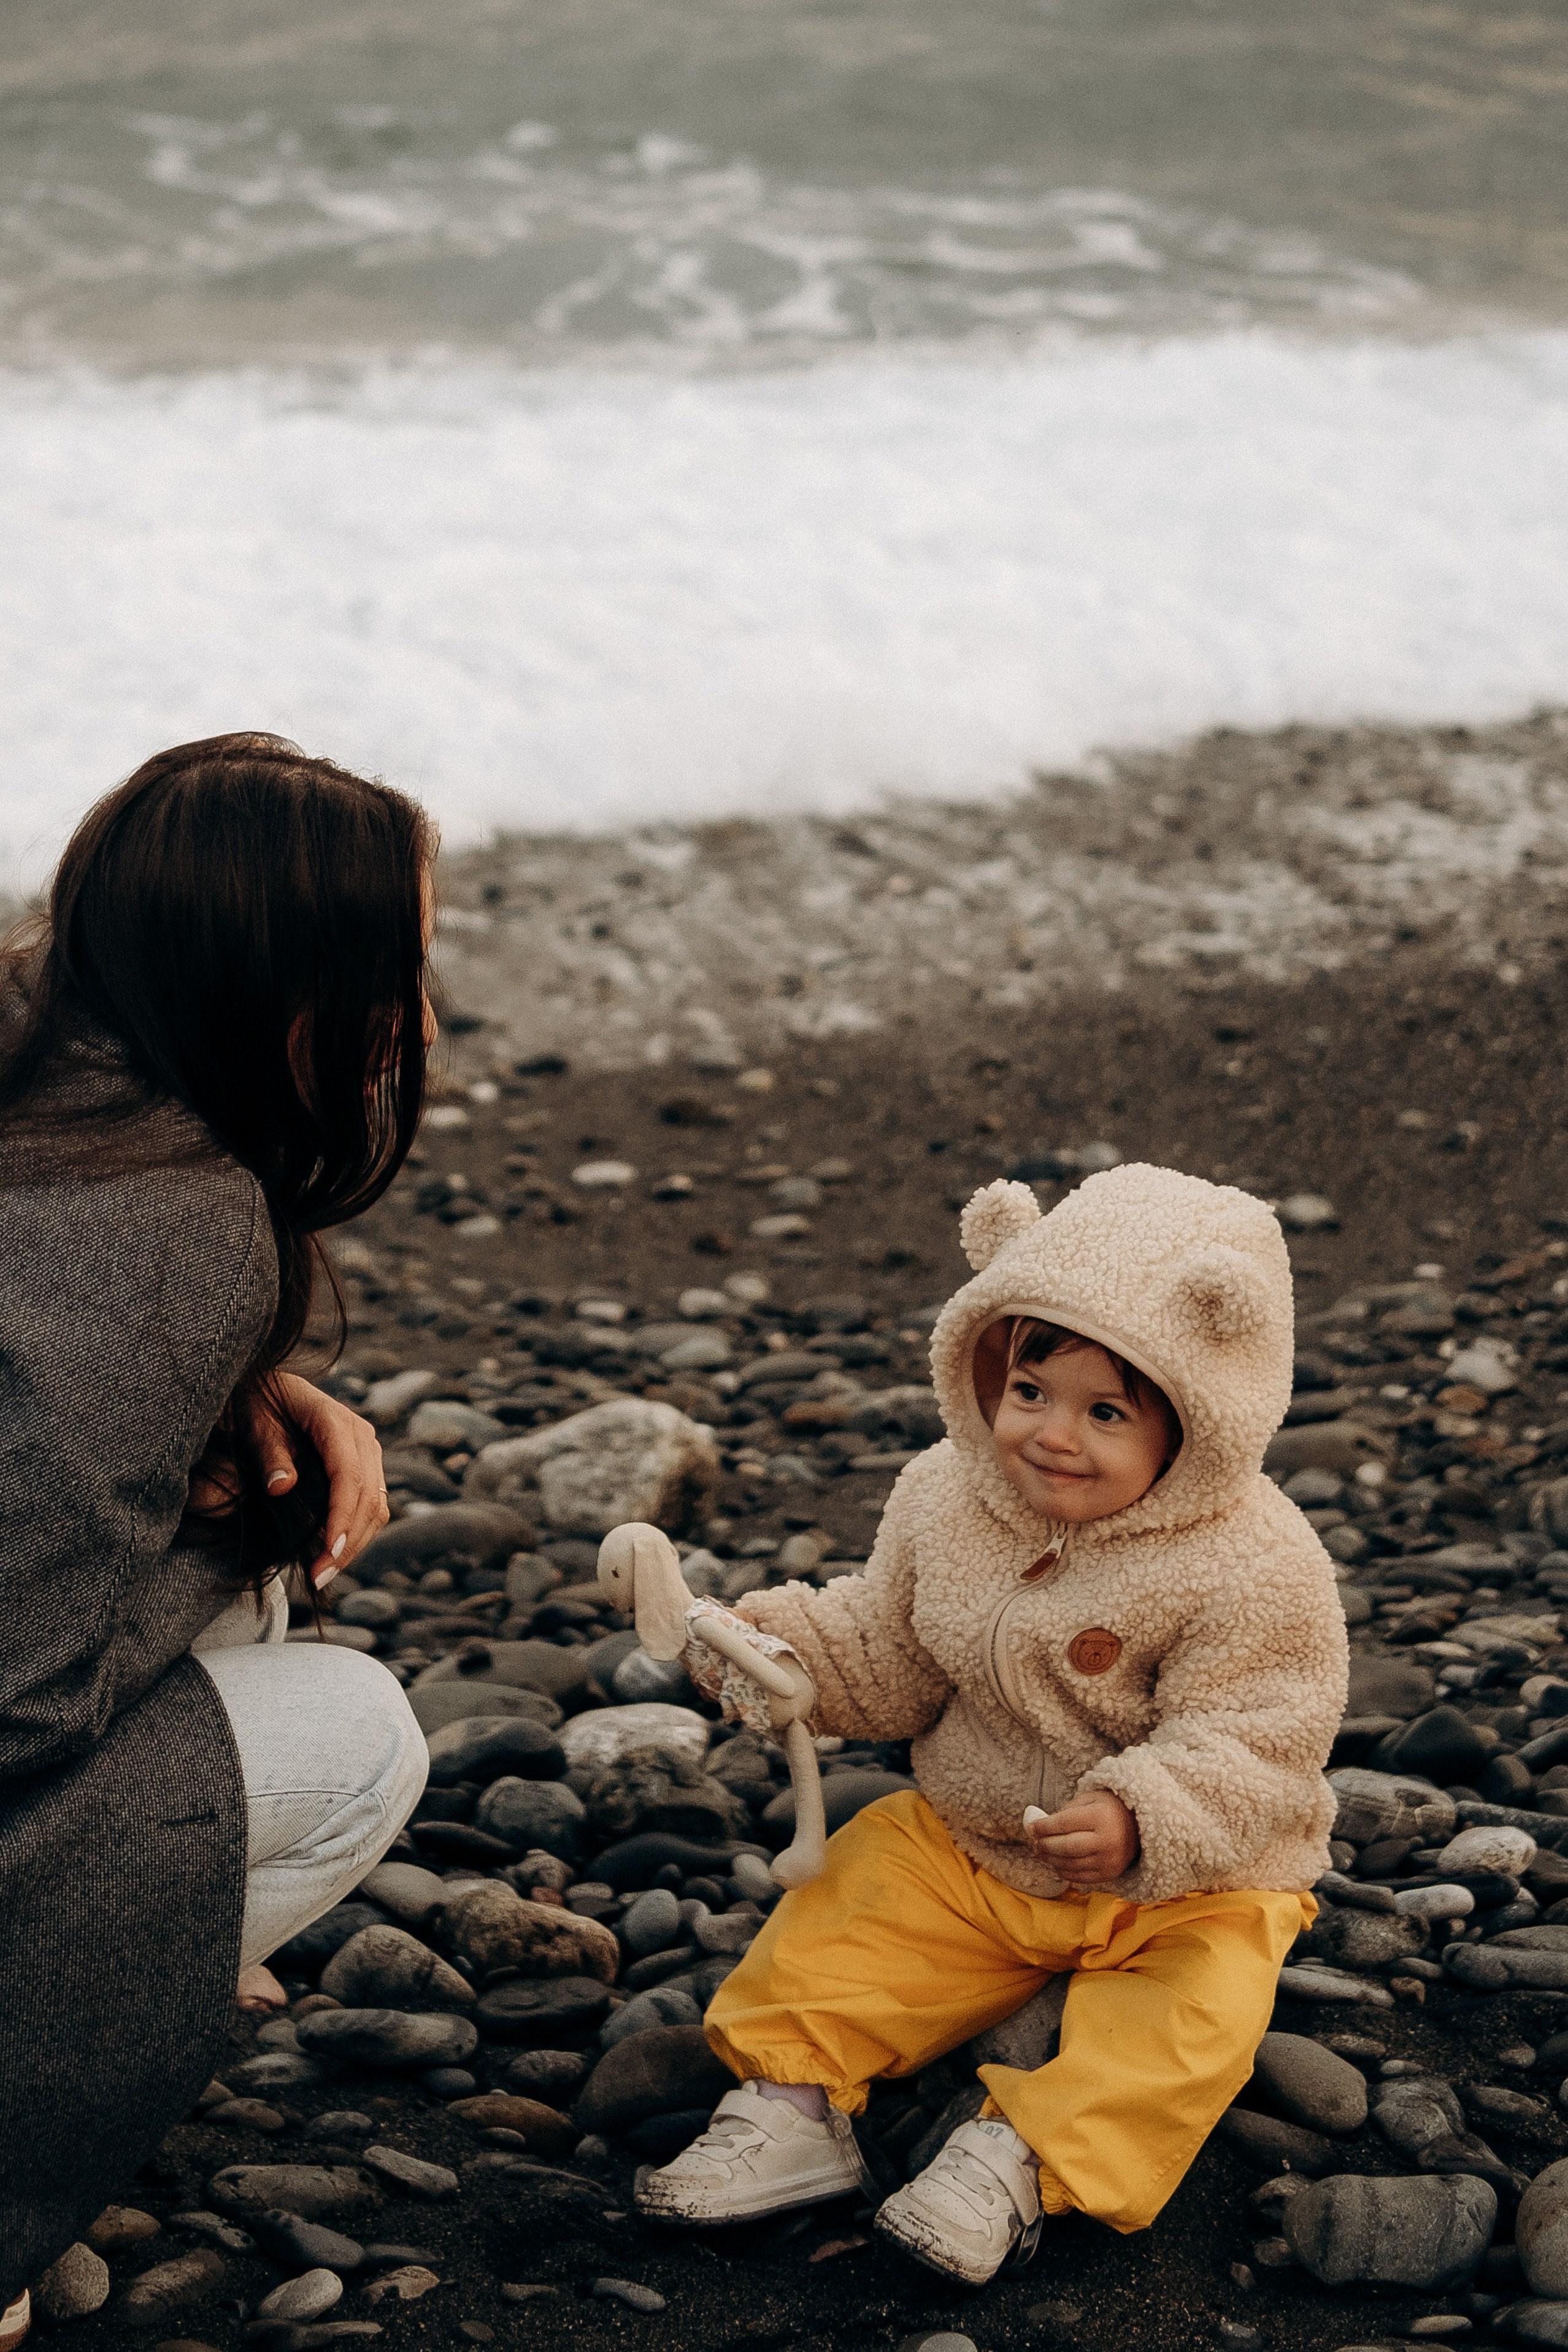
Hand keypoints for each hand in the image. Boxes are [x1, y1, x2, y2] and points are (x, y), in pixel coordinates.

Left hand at [247, 1374, 388, 1587]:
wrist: (265, 1388)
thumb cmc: (255, 1403)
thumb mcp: (253, 1422)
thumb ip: (268, 1453)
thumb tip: (282, 1488)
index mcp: (335, 1420)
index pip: (350, 1475)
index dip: (342, 1517)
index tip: (329, 1553)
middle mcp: (360, 1435)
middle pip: (370, 1496)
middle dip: (349, 1543)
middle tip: (318, 1579)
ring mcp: (365, 1451)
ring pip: (376, 1505)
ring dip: (356, 1544)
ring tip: (324, 1575)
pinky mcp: (362, 1466)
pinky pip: (370, 1505)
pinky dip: (356, 1533)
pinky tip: (332, 1555)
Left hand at [1024, 1791, 1138, 1884]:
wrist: (1138, 1827)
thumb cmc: (1107, 1809)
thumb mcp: (1089, 1800)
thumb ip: (1065, 1811)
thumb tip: (1039, 1825)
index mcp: (1101, 1816)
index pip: (1064, 1823)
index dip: (1044, 1827)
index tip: (1031, 1828)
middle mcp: (1107, 1840)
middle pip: (1066, 1847)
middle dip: (1045, 1846)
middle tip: (1034, 1843)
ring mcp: (1109, 1860)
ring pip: (1071, 1864)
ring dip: (1051, 1860)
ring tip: (1041, 1853)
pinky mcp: (1109, 1874)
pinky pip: (1080, 1877)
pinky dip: (1064, 1871)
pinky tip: (1056, 1863)